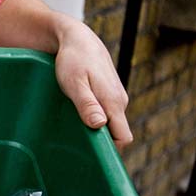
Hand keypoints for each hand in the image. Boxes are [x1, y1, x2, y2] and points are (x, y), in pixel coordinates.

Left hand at [54, 18, 132, 148]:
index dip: (111, 150)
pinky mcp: (109, 94)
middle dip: (102, 142)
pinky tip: (79, 117)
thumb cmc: (73, 61)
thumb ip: (87, 105)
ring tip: (75, 130)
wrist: (78, 39)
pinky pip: (107, 114)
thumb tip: (99, 125)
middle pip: (118, 133)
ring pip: (111, 123)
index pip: (123, 137)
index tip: (92, 156)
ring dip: (97, 130)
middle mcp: (119, 102)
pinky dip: (96, 119)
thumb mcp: (75, 84)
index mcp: (114, 102)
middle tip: (77, 147)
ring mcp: (116, 97)